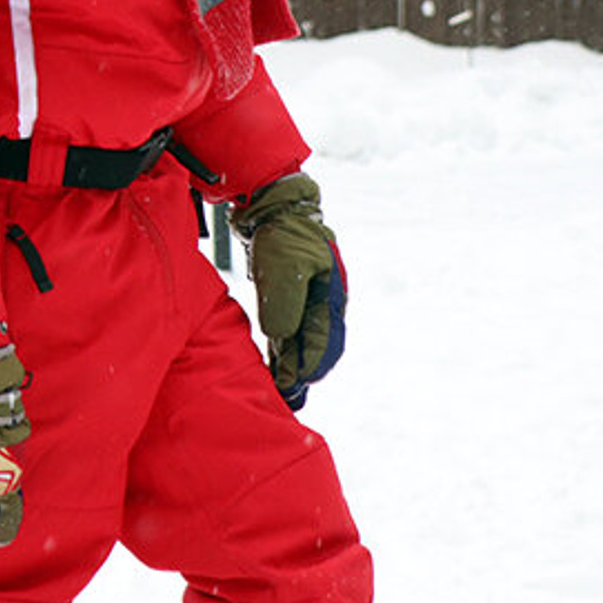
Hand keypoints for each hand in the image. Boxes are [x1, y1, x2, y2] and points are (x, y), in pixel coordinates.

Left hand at [233, 172, 347, 408]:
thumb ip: (285, 302)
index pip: (322, 342)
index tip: (292, 387)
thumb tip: (281, 336)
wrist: (272, 202)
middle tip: (290, 399)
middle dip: (303, 372)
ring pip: (301, 338)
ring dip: (293, 361)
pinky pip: (289, 325)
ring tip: (283, 387)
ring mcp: (307, 295)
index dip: (307, 367)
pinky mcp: (289, 290)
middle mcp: (322, 300)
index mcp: (330, 296)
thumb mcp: (284, 266)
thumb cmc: (282, 232)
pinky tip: (275, 358)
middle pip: (315, 346)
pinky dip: (284, 344)